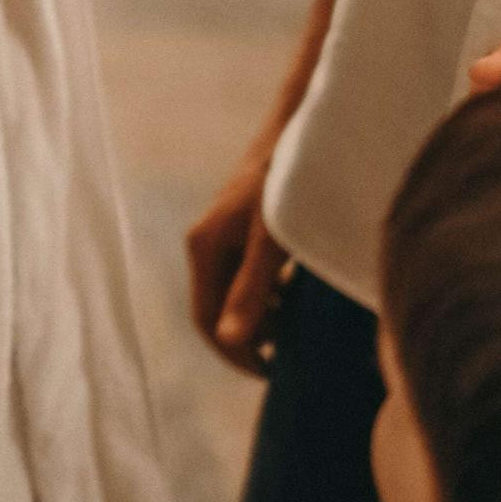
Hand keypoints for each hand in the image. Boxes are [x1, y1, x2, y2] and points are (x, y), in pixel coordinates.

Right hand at [187, 125, 289, 377]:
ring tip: (294, 333)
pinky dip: (267, 295)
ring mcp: (222, 236)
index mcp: (203, 249)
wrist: (297, 130)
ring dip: (258, 318)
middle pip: (216, 308)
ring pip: (232, 292)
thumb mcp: (272, 242)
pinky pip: (246, 275)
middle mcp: (205, 244)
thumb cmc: (285, 184)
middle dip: (246, 338)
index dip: (232, 352)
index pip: (206, 319)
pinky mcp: (241, 229)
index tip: (269, 371)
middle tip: (285, 359)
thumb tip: (230, 341)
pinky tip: (296, 296)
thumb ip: (251, 290)